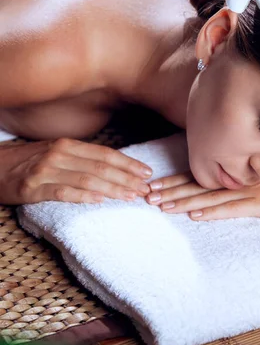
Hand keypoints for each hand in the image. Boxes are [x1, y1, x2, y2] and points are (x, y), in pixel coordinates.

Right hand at [0, 137, 152, 204]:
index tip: (147, 172)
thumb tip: (112, 168)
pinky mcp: (33, 188)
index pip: (105, 154)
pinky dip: (83, 195)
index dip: (128, 164)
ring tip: (130, 196)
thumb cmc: (27, 161)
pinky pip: (63, 191)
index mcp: (68, 145)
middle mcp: (59, 154)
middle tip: (145, 189)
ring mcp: (46, 170)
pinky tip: (99, 200)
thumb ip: (80, 158)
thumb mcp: (55, 153)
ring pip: (87, 178)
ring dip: (112, 188)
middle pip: (101, 166)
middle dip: (127, 178)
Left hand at [145, 159, 259, 219]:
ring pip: (209, 198)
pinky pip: (233, 209)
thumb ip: (243, 173)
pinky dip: (212, 212)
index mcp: (236, 172)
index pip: (198, 177)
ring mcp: (249, 192)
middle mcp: (238, 180)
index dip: (175, 181)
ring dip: (184, 203)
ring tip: (161, 206)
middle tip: (146, 196)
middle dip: (170, 192)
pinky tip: (195, 215)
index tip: (153, 185)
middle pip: (197, 187)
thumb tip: (220, 176)